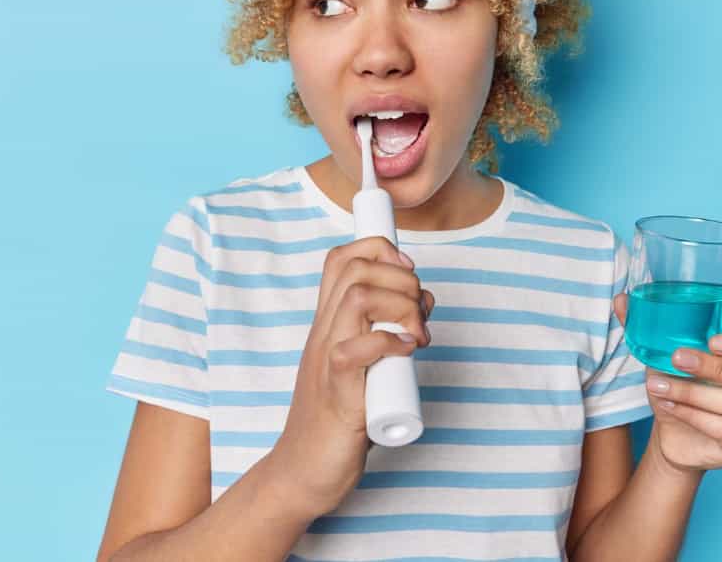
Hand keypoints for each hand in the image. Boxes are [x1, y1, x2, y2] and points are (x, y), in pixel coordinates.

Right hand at [269, 236, 433, 516]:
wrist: (301, 472)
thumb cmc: (335, 424)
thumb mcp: (360, 368)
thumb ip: (381, 339)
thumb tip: (419, 310)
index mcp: (327, 325)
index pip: (341, 259)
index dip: (379, 250)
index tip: (408, 273)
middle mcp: (323, 334)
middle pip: (354, 268)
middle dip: (400, 276)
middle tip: (419, 313)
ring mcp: (325, 359)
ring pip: (357, 296)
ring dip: (401, 305)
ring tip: (418, 335)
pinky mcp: (336, 391)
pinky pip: (357, 348)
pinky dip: (390, 342)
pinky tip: (406, 353)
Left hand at [613, 294, 721, 474]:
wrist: (673, 435)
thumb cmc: (676, 389)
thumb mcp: (659, 358)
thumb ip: (644, 328)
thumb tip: (621, 299)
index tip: (713, 341)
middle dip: (711, 366)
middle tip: (675, 359)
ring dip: (692, 394)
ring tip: (658, 387)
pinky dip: (694, 417)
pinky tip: (669, 408)